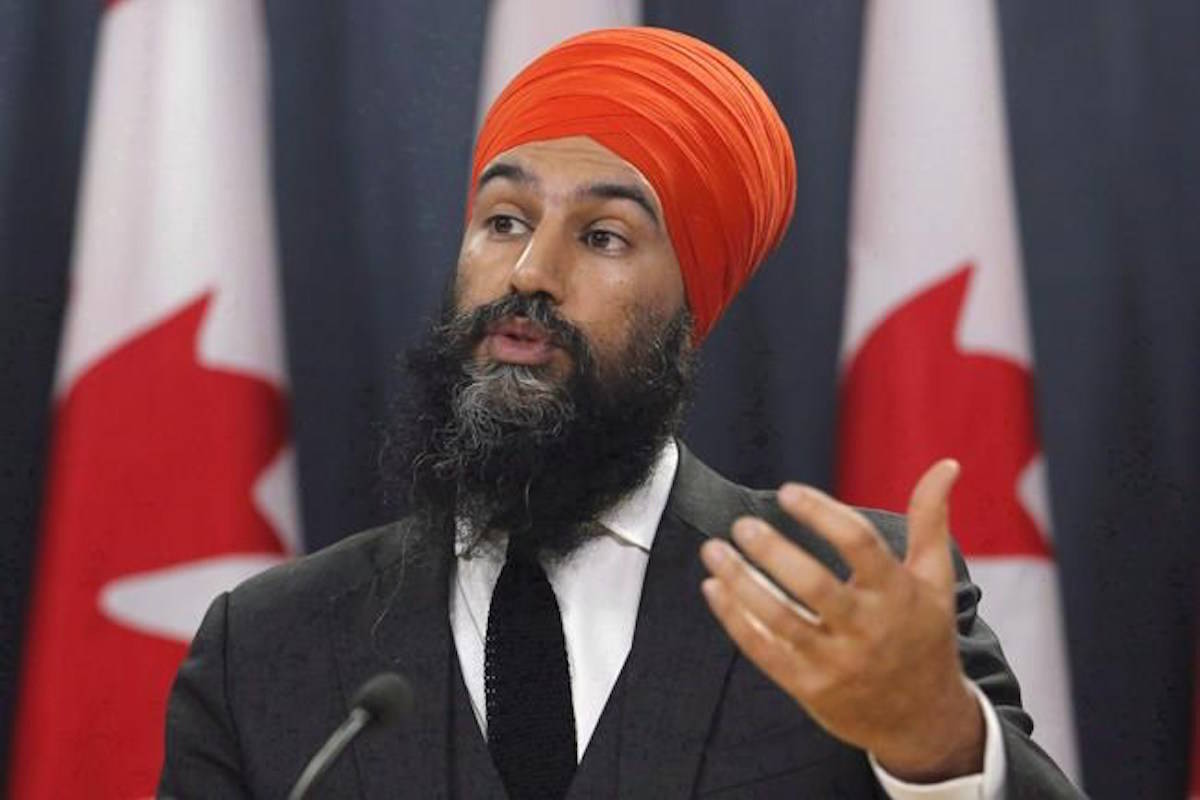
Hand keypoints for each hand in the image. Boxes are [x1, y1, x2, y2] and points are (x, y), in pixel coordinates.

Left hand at [699, 459, 983, 781]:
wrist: (923, 721)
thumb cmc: (924, 637)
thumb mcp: (935, 580)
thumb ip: (931, 520)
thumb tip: (946, 465)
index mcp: (897, 594)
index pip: (858, 544)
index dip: (821, 513)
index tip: (787, 491)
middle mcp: (867, 628)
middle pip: (813, 584)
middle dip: (773, 551)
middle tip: (743, 525)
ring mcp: (836, 662)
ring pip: (779, 619)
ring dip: (740, 582)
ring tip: (713, 550)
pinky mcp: (810, 688)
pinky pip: (764, 650)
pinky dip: (734, 619)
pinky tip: (714, 588)